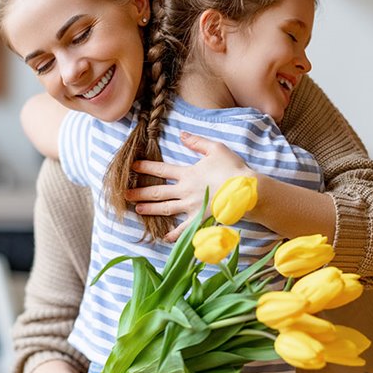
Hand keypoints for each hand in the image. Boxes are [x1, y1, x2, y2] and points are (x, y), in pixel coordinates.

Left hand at [125, 132, 254, 241]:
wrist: (247, 190)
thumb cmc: (233, 168)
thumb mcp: (216, 148)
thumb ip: (197, 142)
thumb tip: (181, 135)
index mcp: (188, 174)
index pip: (162, 170)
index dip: (146, 167)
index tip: (132, 166)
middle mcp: (186, 191)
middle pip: (158, 192)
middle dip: (140, 192)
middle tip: (125, 194)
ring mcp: (191, 207)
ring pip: (165, 209)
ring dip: (150, 209)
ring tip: (137, 209)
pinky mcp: (200, 219)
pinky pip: (184, 229)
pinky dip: (173, 234)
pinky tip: (163, 238)